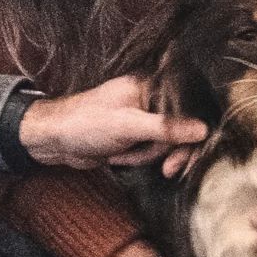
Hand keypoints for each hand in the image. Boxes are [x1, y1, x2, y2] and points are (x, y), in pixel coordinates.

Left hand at [21, 73, 202, 171]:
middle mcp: (149, 99)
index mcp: (149, 86)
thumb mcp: (128, 126)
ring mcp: (141, 117)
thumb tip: (202, 130)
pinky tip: (118, 157)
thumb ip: (166, 128)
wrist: (54, 140)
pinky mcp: (133, 134)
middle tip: (167, 170)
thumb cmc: (85, 123)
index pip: (187, 106)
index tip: (191, 154)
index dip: (194, 132)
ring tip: (122, 154)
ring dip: (148, 155)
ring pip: (166, 143)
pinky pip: (151, 150)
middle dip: (169, 151)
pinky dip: (139, 158)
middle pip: (181, 128)